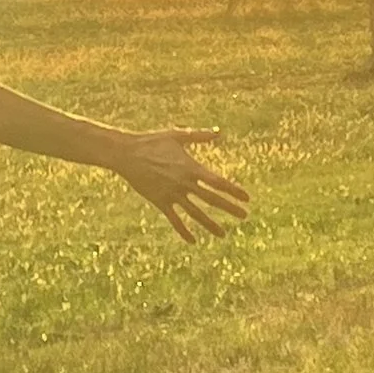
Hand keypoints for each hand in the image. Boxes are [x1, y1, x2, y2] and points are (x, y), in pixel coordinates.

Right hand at [117, 129, 250, 242]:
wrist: (127, 154)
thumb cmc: (152, 141)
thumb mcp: (177, 135)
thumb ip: (199, 136)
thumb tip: (219, 132)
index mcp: (191, 167)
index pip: (217, 182)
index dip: (233, 190)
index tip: (246, 198)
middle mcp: (184, 183)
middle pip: (211, 199)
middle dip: (229, 208)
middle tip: (244, 216)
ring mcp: (172, 194)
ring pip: (195, 213)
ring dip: (210, 224)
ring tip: (223, 234)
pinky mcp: (160, 202)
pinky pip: (174, 219)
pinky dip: (183, 231)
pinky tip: (193, 240)